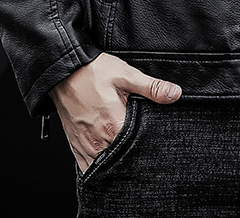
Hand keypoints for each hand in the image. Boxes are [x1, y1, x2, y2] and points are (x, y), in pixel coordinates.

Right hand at [50, 52, 181, 172]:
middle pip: (122, 158)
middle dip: (133, 155)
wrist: (64, 71)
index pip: (137, 147)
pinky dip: (98, 166)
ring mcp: (85, 145)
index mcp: (114, 125)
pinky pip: (88, 167)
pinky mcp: (76, 145)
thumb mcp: (126, 75)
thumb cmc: (93, 72)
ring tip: (127, 154)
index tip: (155, 143)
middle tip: (143, 149)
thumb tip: (175, 94)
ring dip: (116, 162)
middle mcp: (98, 140)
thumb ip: (151, 88)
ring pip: (104, 165)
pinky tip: (108, 160)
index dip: (148, 146)